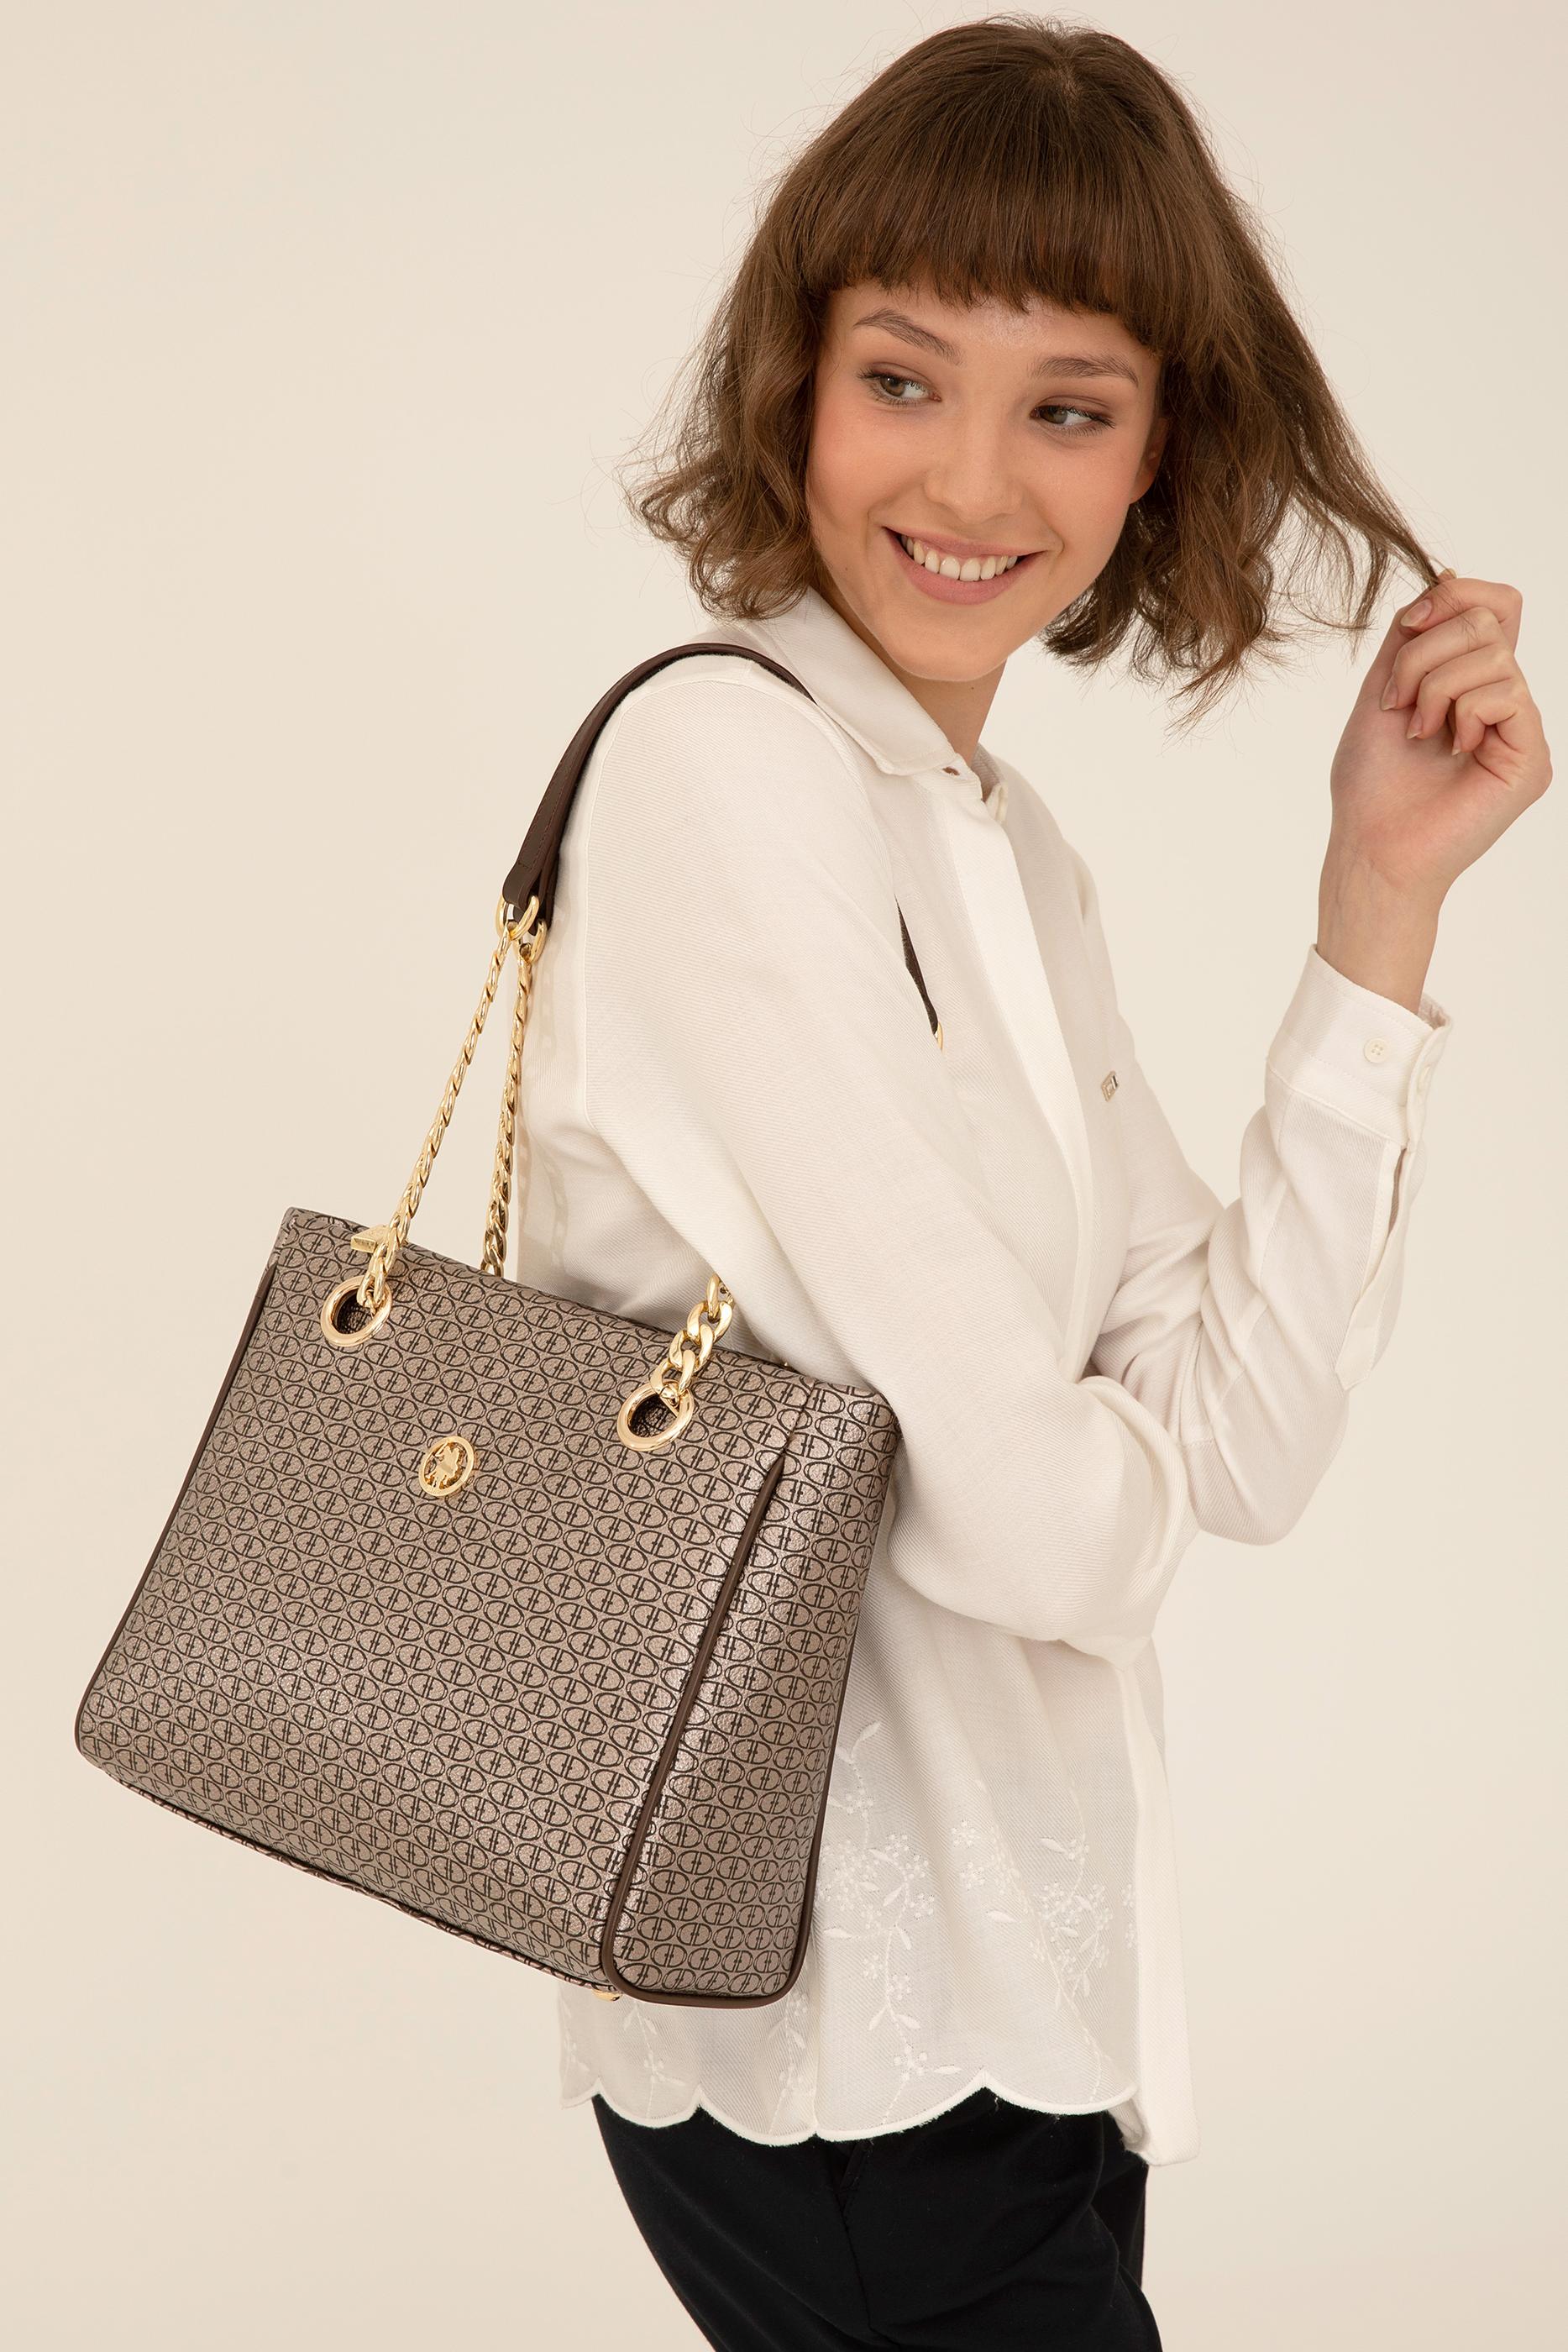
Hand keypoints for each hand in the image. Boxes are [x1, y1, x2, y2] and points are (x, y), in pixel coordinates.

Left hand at [1327, 570, 1551, 907]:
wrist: (1371, 849)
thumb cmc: (1371, 784)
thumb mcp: (1382, 689)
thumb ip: (1412, 636)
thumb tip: (1449, 574)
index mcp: (1472, 683)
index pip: (1495, 605)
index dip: (1455, 597)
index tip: (1408, 628)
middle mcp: (1504, 702)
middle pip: (1489, 619)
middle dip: (1424, 652)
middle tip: (1399, 703)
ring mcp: (1521, 730)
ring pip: (1493, 654)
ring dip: (1435, 686)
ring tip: (1419, 734)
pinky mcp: (1531, 759)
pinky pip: (1509, 693)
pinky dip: (1464, 712)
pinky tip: (1450, 750)